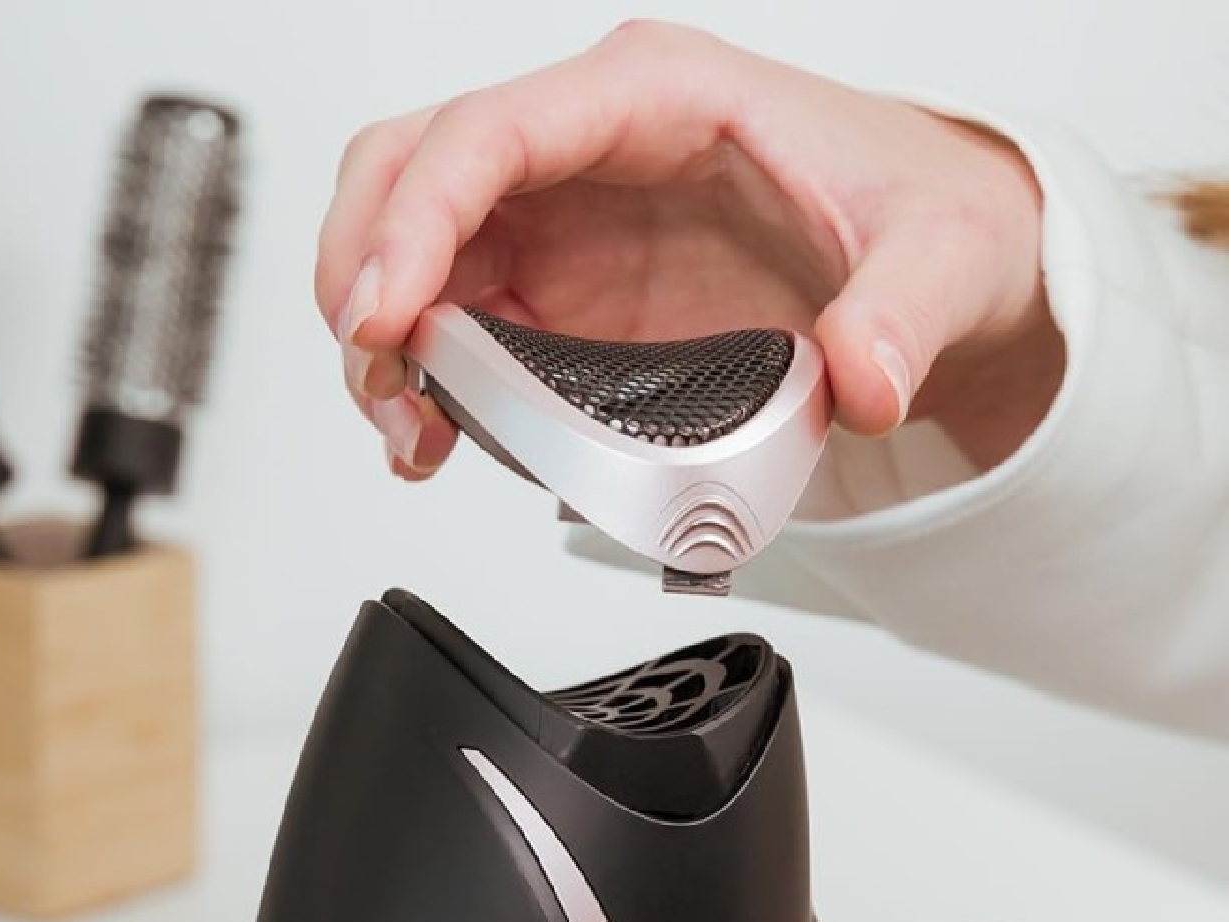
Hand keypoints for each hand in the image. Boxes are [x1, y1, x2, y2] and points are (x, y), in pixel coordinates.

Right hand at [315, 21, 1063, 483]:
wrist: (922, 263)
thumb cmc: (913, 212)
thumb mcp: (941, 254)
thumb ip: (902, 313)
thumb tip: (862, 380)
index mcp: (653, 98)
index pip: (489, 133)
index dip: (414, 220)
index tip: (386, 316)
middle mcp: (583, 154)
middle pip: (409, 173)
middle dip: (365, 274)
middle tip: (380, 380)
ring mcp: (559, 225)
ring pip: (410, 251)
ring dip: (382, 344)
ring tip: (411, 435)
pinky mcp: (557, 297)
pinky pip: (452, 323)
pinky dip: (423, 382)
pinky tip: (436, 437)